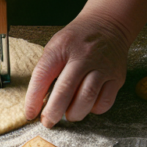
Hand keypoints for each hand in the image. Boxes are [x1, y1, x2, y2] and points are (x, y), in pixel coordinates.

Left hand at [25, 0, 146, 126]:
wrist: (108, 25)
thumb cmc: (76, 41)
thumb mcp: (55, 47)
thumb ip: (46, 72)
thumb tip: (37, 104)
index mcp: (62, 47)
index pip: (43, 75)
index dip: (33, 99)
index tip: (30, 114)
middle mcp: (83, 56)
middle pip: (65, 90)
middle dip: (53, 112)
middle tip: (48, 122)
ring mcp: (102, 67)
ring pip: (86, 98)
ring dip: (74, 113)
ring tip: (68, 114)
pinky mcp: (116, 77)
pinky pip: (104, 102)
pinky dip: (93, 110)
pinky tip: (87, 105)